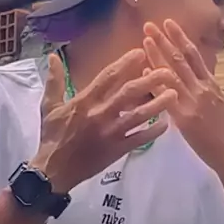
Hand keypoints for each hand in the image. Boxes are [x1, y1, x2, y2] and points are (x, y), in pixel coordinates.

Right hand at [31, 50, 177, 191]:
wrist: (53, 170)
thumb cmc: (52, 137)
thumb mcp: (49, 106)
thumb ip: (54, 81)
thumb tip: (53, 57)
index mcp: (85, 101)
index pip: (108, 77)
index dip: (126, 63)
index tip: (141, 53)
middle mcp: (101, 114)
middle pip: (129, 93)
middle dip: (150, 80)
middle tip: (167, 71)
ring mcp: (111, 133)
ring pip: (139, 115)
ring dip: (158, 104)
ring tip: (174, 94)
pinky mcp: (117, 150)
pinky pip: (139, 139)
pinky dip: (153, 131)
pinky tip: (166, 123)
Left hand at [143, 20, 223, 172]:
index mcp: (212, 85)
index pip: (195, 56)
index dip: (181, 38)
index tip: (169, 23)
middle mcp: (201, 88)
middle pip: (180, 59)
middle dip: (164, 41)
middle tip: (149, 25)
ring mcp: (192, 102)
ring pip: (171, 74)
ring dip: (156, 56)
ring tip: (144, 40)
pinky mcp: (183, 118)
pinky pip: (166, 97)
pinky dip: (155, 83)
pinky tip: (144, 71)